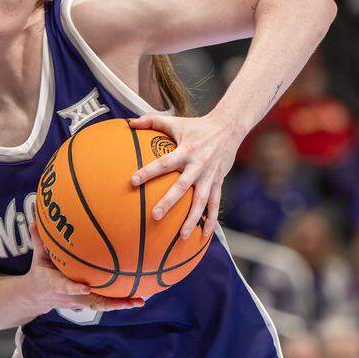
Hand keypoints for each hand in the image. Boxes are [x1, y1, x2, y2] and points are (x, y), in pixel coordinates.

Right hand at [23, 213, 143, 315]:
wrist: (37, 296)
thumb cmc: (40, 273)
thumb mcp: (38, 258)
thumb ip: (39, 240)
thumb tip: (35, 221)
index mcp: (56, 285)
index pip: (66, 287)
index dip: (75, 289)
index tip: (86, 287)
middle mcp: (70, 297)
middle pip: (91, 302)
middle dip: (109, 303)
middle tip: (127, 301)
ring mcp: (79, 302)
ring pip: (101, 305)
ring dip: (120, 305)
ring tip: (138, 301)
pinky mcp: (86, 302)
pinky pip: (104, 303)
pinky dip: (120, 302)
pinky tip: (137, 298)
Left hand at [130, 110, 239, 239]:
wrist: (229, 128)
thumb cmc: (196, 126)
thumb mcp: (175, 121)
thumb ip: (152, 122)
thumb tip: (130, 124)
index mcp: (185, 151)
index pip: (164, 162)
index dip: (149, 171)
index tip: (133, 181)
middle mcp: (198, 165)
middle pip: (182, 186)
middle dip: (169, 202)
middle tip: (155, 216)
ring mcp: (210, 176)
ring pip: (201, 200)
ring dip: (192, 218)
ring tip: (181, 236)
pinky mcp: (218, 182)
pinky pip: (215, 204)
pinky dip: (210, 220)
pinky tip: (204, 235)